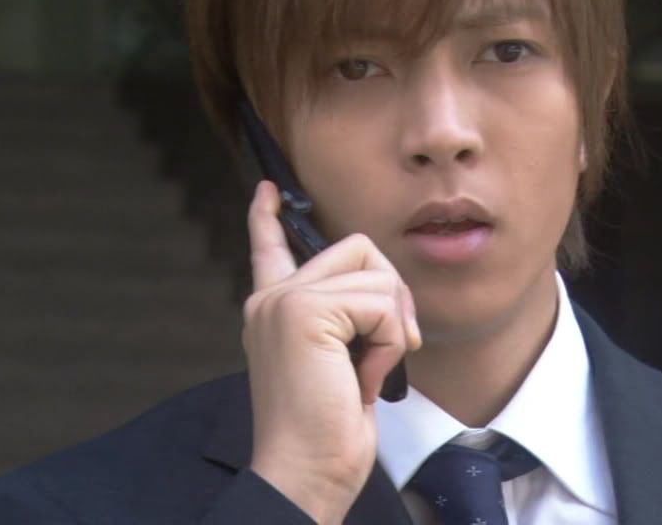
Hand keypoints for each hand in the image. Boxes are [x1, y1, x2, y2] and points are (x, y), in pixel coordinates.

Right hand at [243, 181, 420, 523]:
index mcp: (273, 309)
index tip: (269, 190)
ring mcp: (284, 300)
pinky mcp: (305, 310)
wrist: (307, 472)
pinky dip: (390, 342)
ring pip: (376, 275)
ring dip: (394, 327)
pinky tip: (365, 378)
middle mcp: (271, 298)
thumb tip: (385, 295)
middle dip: (393, 292)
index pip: (268, 248)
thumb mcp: (342, 363)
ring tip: (369, 371)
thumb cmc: (327, 431)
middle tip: (394, 345)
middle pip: (358, 248)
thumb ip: (348, 321)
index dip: (268, 217)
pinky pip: (381, 303)